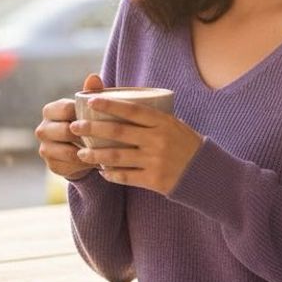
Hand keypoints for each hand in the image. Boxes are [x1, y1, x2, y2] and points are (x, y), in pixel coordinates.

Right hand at [35, 73, 103, 180]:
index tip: (101, 117)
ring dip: (88, 151)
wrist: (79, 150)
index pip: (66, 109)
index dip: (84, 114)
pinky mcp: (51, 165)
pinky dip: (86, 164)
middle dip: (86, 135)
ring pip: (68, 151)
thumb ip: (91, 92)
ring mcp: (44, 148)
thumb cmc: (85, 122)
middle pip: (65, 131)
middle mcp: (42, 129)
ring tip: (105, 150)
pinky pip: (71, 166)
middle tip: (106, 137)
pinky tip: (99, 161)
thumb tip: (94, 76)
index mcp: (50, 110)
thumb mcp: (88, 108)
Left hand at [70, 95, 203, 195]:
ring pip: (117, 157)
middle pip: (118, 132)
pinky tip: (101, 172)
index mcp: (163, 122)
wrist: (206, 173)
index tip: (90, 101)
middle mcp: (158, 140)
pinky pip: (126, 176)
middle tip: (75, 127)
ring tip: (81, 153)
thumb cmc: (187, 145)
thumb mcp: (175, 125)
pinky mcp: (154, 180)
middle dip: (92, 129)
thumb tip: (122, 108)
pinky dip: (111, 174)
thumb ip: (152, 119)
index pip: (131, 110)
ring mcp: (155, 161)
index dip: (109, 105)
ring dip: (95, 155)